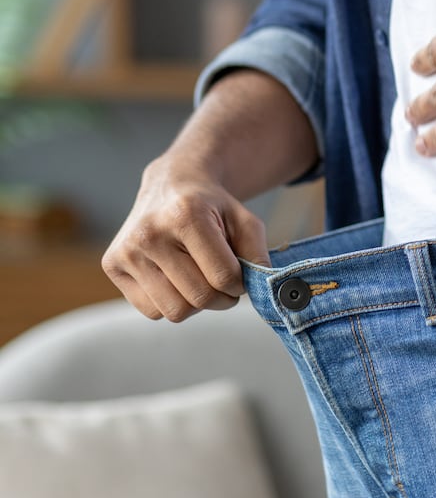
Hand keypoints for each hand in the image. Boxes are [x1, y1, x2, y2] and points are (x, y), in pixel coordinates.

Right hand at [102, 158, 269, 321]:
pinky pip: (152, 311)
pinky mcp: (112, 265)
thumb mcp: (245, 221)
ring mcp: (126, 250)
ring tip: (199, 279)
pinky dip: (171, 302)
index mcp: (185, 216)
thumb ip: (258, 254)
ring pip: (175, 311)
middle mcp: (149, 233)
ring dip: (196, 304)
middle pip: (199, 299)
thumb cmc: (212, 208)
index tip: (239, 276)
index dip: (240, 285)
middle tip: (223, 283)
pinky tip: (174, 278)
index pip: (223, 277)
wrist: (169, 186)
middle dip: (221, 298)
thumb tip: (261, 290)